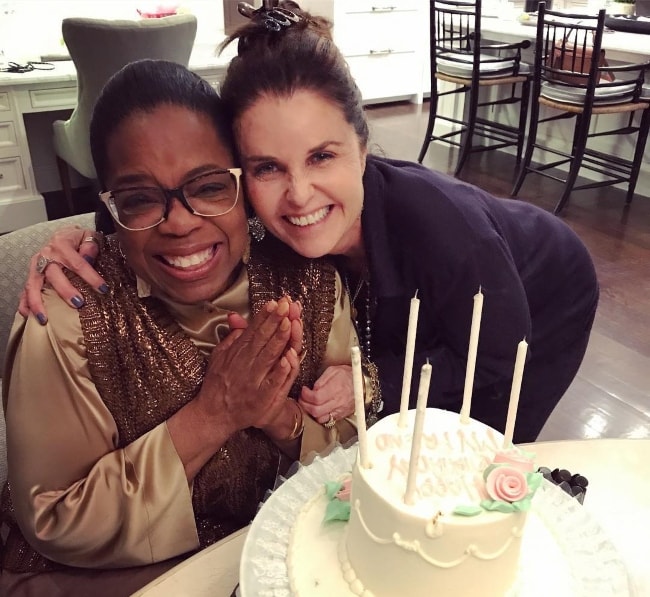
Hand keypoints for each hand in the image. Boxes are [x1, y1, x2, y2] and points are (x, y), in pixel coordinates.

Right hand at [18, 227, 107, 322]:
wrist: (61, 235)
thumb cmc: (77, 240)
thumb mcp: (88, 236)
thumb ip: (90, 246)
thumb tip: (88, 259)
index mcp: (62, 245)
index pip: (78, 263)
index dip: (91, 277)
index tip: (103, 289)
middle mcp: (46, 255)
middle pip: (54, 275)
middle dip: (65, 290)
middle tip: (78, 304)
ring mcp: (36, 266)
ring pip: (33, 285)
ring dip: (37, 303)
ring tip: (45, 319)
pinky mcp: (31, 275)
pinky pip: (25, 290)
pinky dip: (25, 303)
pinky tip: (28, 315)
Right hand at [196, 298, 300, 434]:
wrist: (214, 415)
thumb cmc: (218, 384)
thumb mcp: (219, 357)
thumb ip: (231, 337)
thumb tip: (238, 318)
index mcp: (236, 353)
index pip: (252, 331)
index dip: (264, 316)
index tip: (274, 302)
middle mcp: (244, 365)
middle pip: (262, 340)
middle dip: (275, 321)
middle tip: (285, 306)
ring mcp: (253, 381)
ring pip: (269, 357)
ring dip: (280, 339)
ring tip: (289, 323)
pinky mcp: (262, 398)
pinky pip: (273, 382)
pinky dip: (281, 370)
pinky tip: (289, 357)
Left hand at [299, 365, 354, 424]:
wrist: (363, 384)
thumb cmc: (348, 375)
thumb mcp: (333, 370)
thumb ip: (321, 380)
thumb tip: (312, 389)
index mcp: (336, 389)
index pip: (316, 397)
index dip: (306, 395)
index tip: (304, 390)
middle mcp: (338, 402)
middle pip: (316, 410)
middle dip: (304, 405)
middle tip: (302, 398)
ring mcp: (339, 410)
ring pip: (320, 418)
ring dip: (310, 412)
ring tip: (308, 404)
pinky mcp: (341, 415)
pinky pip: (327, 420)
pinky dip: (319, 416)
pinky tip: (316, 409)